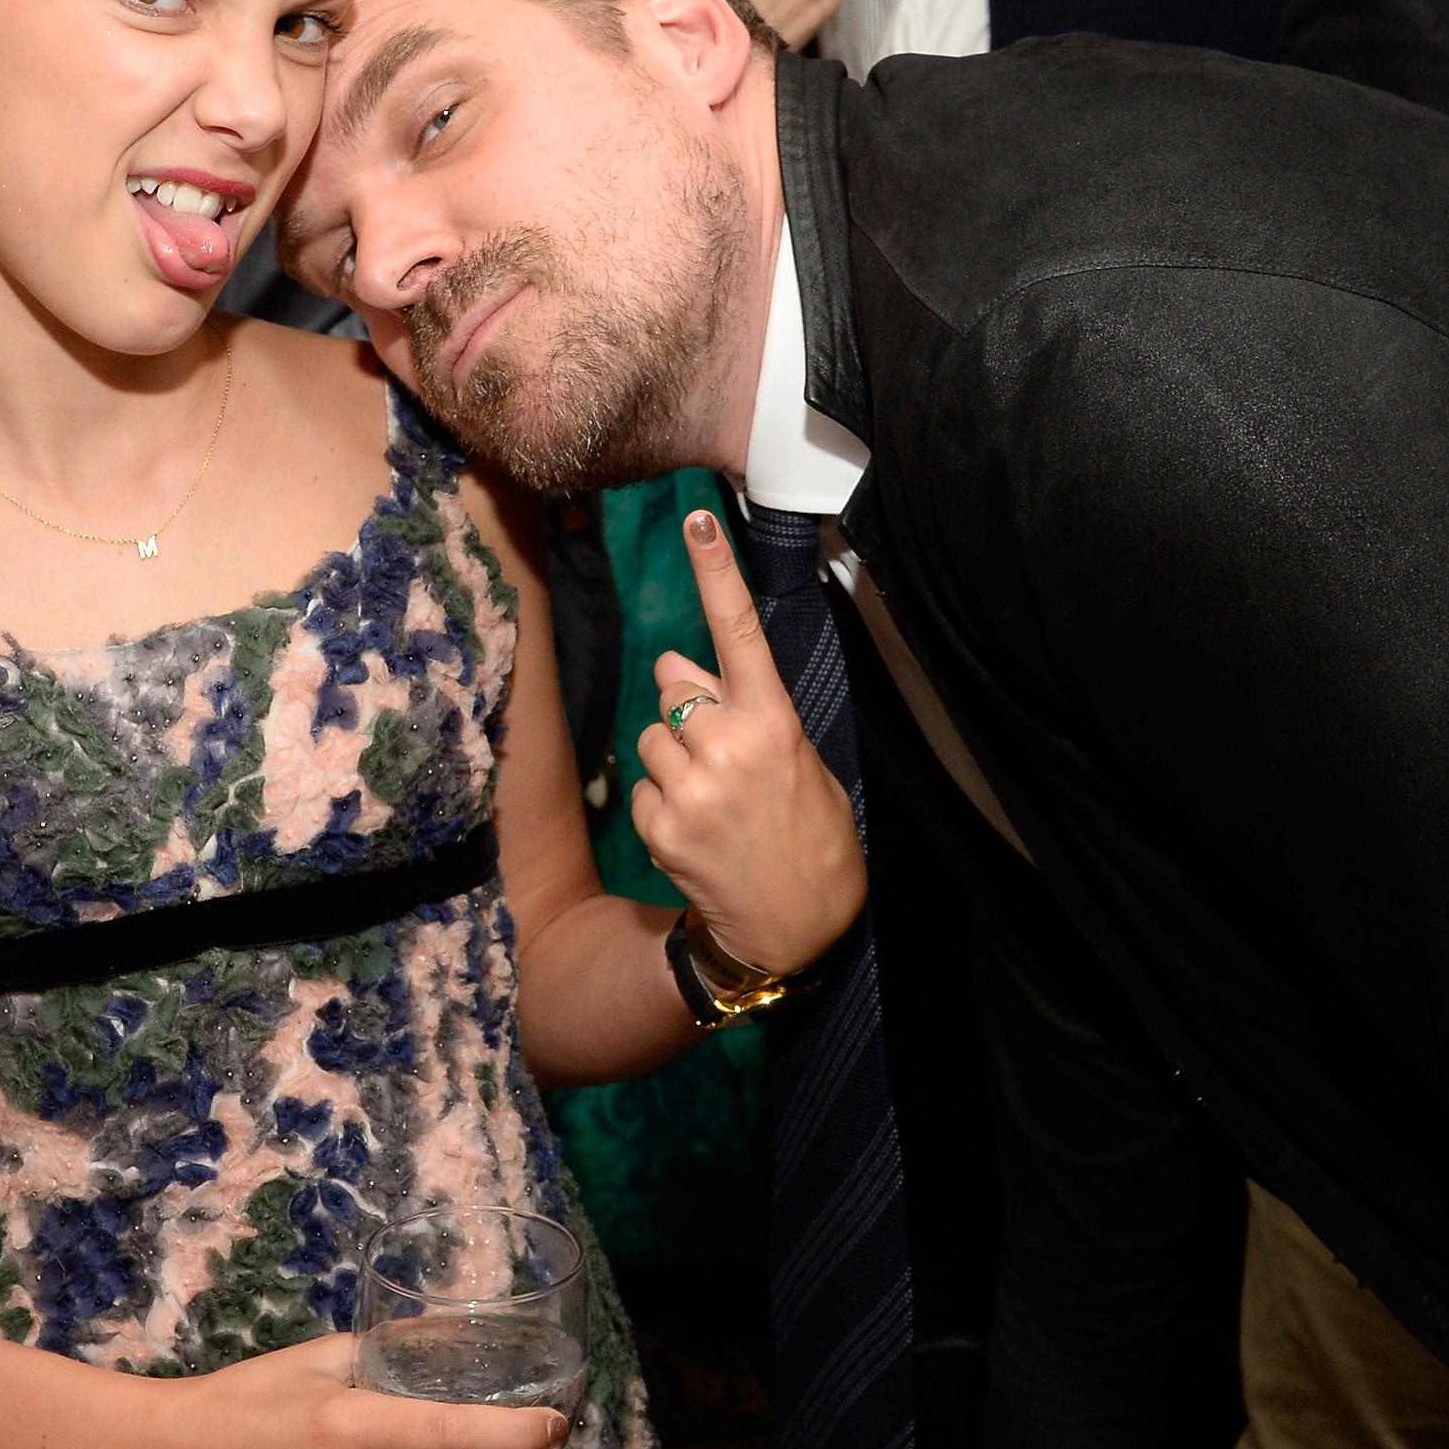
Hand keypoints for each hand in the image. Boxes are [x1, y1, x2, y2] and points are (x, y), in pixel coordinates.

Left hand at [629, 508, 865, 974]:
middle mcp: (729, 747)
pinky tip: (697, 831)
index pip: (739, 631)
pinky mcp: (661, 826)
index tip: (697, 520)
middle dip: (687, 704)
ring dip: (672, 757)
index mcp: (774, 723)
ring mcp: (692, 788)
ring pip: (651, 733)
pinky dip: (662, 804)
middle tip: (720, 752)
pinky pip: (641, 785)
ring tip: (713, 799)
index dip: (716, 572)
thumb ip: (743, 707)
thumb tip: (678, 666)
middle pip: (673, 682)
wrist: (796, 929)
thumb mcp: (800, 760)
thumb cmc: (807, 834)